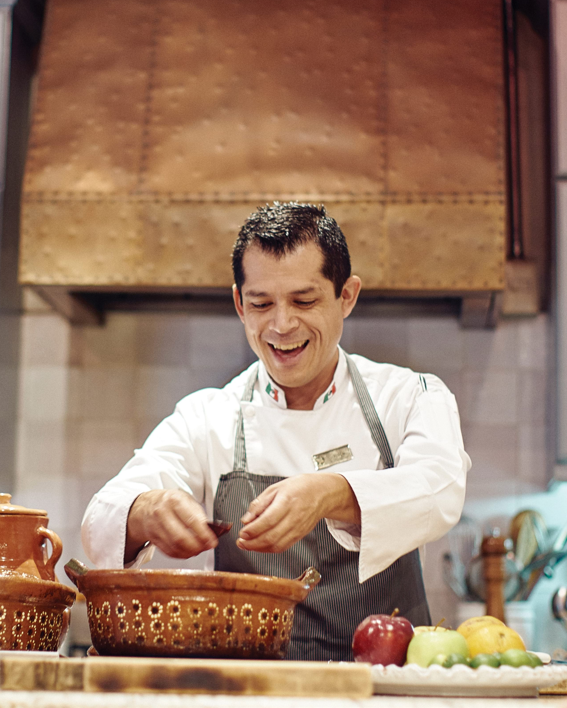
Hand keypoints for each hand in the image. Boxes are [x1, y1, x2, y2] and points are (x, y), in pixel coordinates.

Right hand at [125, 489, 217, 563]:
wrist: (146, 506)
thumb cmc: (170, 502)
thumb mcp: (186, 499)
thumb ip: (199, 514)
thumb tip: (211, 530)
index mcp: (174, 500)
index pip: (191, 520)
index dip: (204, 534)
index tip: (212, 541)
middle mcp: (162, 513)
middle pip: (181, 537)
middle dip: (197, 546)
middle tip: (207, 546)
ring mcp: (155, 527)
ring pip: (174, 547)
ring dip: (190, 552)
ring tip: (199, 549)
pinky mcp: (153, 538)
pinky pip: (168, 551)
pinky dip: (181, 555)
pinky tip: (188, 552)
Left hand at [236, 474, 359, 553]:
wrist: (321, 492)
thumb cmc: (300, 487)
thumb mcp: (276, 488)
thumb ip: (259, 504)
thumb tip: (246, 519)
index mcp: (287, 501)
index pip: (268, 520)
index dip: (253, 529)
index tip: (242, 532)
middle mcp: (294, 517)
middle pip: (272, 536)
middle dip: (252, 543)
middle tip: (241, 541)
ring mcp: (298, 528)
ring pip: (277, 545)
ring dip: (259, 549)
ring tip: (247, 545)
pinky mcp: (300, 535)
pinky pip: (283, 547)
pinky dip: (269, 549)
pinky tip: (260, 546)